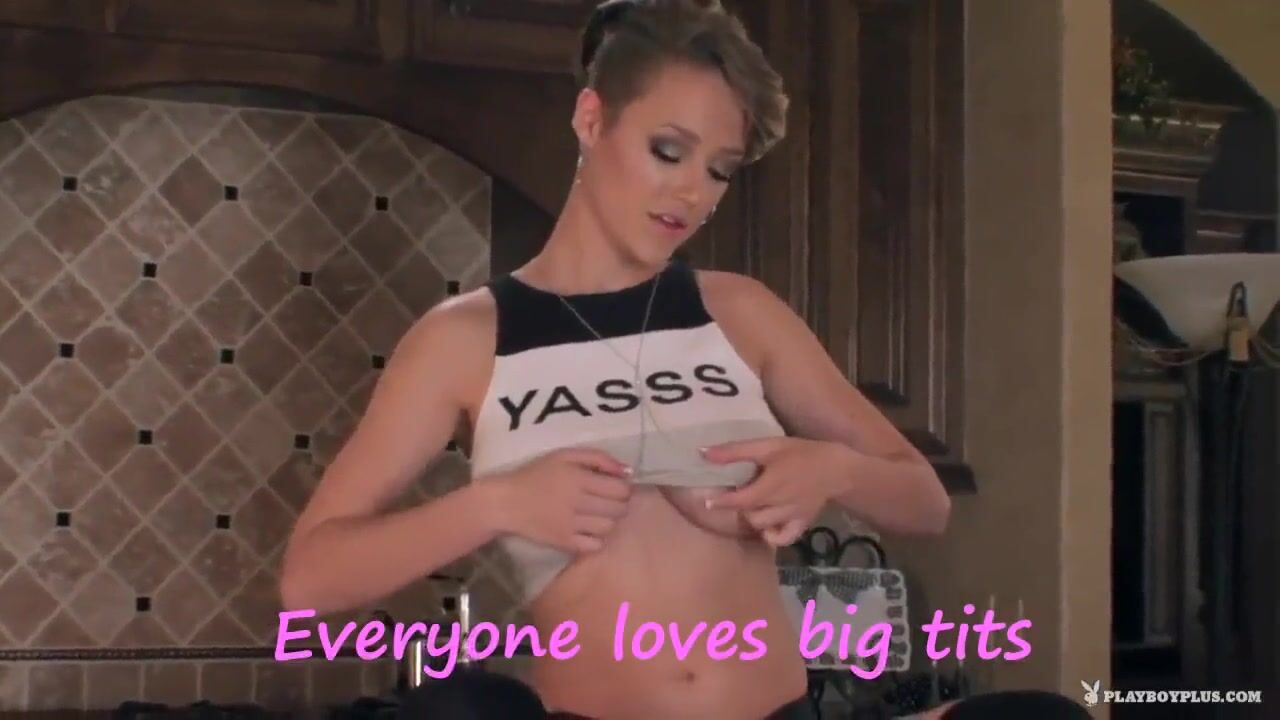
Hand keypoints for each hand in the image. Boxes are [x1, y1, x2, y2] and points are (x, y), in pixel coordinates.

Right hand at [491, 447, 632, 553]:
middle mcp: (577, 502)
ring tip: (598, 515)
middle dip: (619, 504)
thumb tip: (627, 471)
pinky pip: (594, 545)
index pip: (620, 489)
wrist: (506, 502)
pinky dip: (597, 539)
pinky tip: (588, 530)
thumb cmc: (536, 475)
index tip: (615, 487)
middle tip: (608, 501)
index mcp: (578, 478)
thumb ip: (598, 458)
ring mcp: (571, 525)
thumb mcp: (564, 456)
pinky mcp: (564, 542)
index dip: (623, 488)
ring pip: (609, 528)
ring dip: (609, 521)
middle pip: (618, 509)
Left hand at [699, 437, 848, 546]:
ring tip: (752, 504)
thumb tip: (703, 453)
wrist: (836, 466)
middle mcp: (779, 506)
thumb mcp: (767, 446)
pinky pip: (784, 538)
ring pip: (763, 526)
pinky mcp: (802, 523)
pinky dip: (772, 535)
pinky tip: (767, 524)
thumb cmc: (800, 452)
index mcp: (768, 487)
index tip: (706, 501)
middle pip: (749, 515)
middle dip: (739, 506)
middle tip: (737, 494)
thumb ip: (735, 451)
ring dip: (753, 517)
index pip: (738, 501)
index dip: (721, 502)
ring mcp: (791, 517)